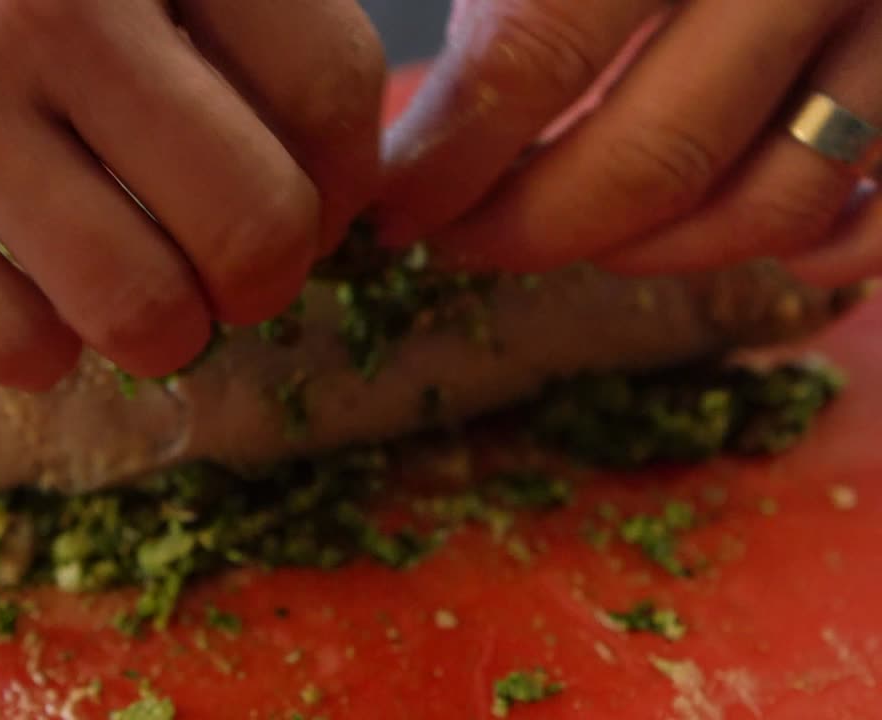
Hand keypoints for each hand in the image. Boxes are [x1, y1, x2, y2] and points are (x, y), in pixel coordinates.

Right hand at [0, 0, 384, 387]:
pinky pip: (7, 346)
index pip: (328, 85)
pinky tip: (20, 291)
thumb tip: (323, 175)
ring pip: (142, 310)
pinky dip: (41, 346)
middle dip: (263, 280)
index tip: (311, 203)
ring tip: (130, 288)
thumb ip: (208, 20)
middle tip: (227, 268)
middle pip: (257, 223)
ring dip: (159, 330)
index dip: (342, 180)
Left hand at [375, 0, 881, 287]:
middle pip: (651, 157)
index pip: (527, 58)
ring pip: (773, 201)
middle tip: (464, 242)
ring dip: (653, 249)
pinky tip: (723, 232)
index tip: (395, 208)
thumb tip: (413, 116)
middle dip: (532, 229)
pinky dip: (810, 253)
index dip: (446, 160)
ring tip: (577, 231)